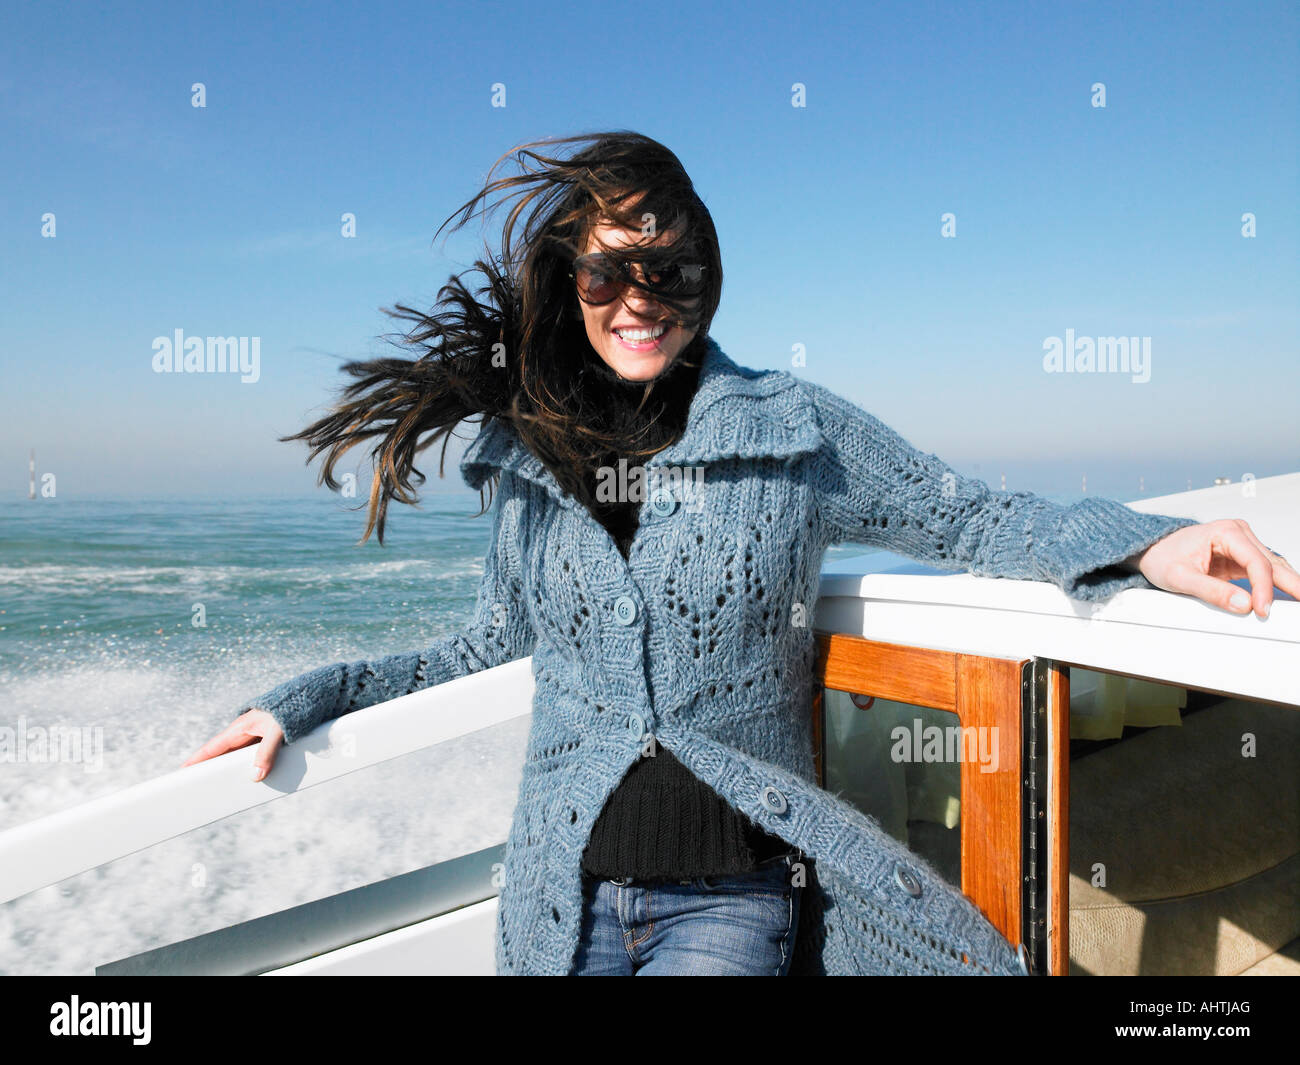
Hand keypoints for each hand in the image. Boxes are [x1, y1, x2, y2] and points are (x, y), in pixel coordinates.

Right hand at [181, 709, 284, 781]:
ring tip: (226, 791)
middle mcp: (244, 733)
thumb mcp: (278, 731)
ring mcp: (255, 737)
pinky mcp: (267, 740)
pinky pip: (255, 757)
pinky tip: (254, 780)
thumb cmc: (290, 709)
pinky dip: (252, 768)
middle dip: (212, 770)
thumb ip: (267, 752)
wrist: (309, 696)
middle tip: (199, 789)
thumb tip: (256, 777)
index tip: (181, 772)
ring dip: (234, 771)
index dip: (197, 760)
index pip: (212, 748)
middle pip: (223, 756)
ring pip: (239, 757)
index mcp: (239, 728)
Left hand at [1128, 518, 1297, 618]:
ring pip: (1273, 567)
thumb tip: (1243, 604)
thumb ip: (1211, 591)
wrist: (1152, 550)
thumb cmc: (1162, 557)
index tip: (1263, 610)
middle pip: (1272, 563)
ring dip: (1288, 585)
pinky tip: (1289, 597)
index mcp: (1225, 532)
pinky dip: (1276, 586)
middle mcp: (1239, 534)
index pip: (1256, 562)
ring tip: (1299, 602)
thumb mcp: (1180, 577)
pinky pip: (1264, 573)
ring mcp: (1242, 545)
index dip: (1264, 588)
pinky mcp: (1241, 558)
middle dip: (1291, 585)